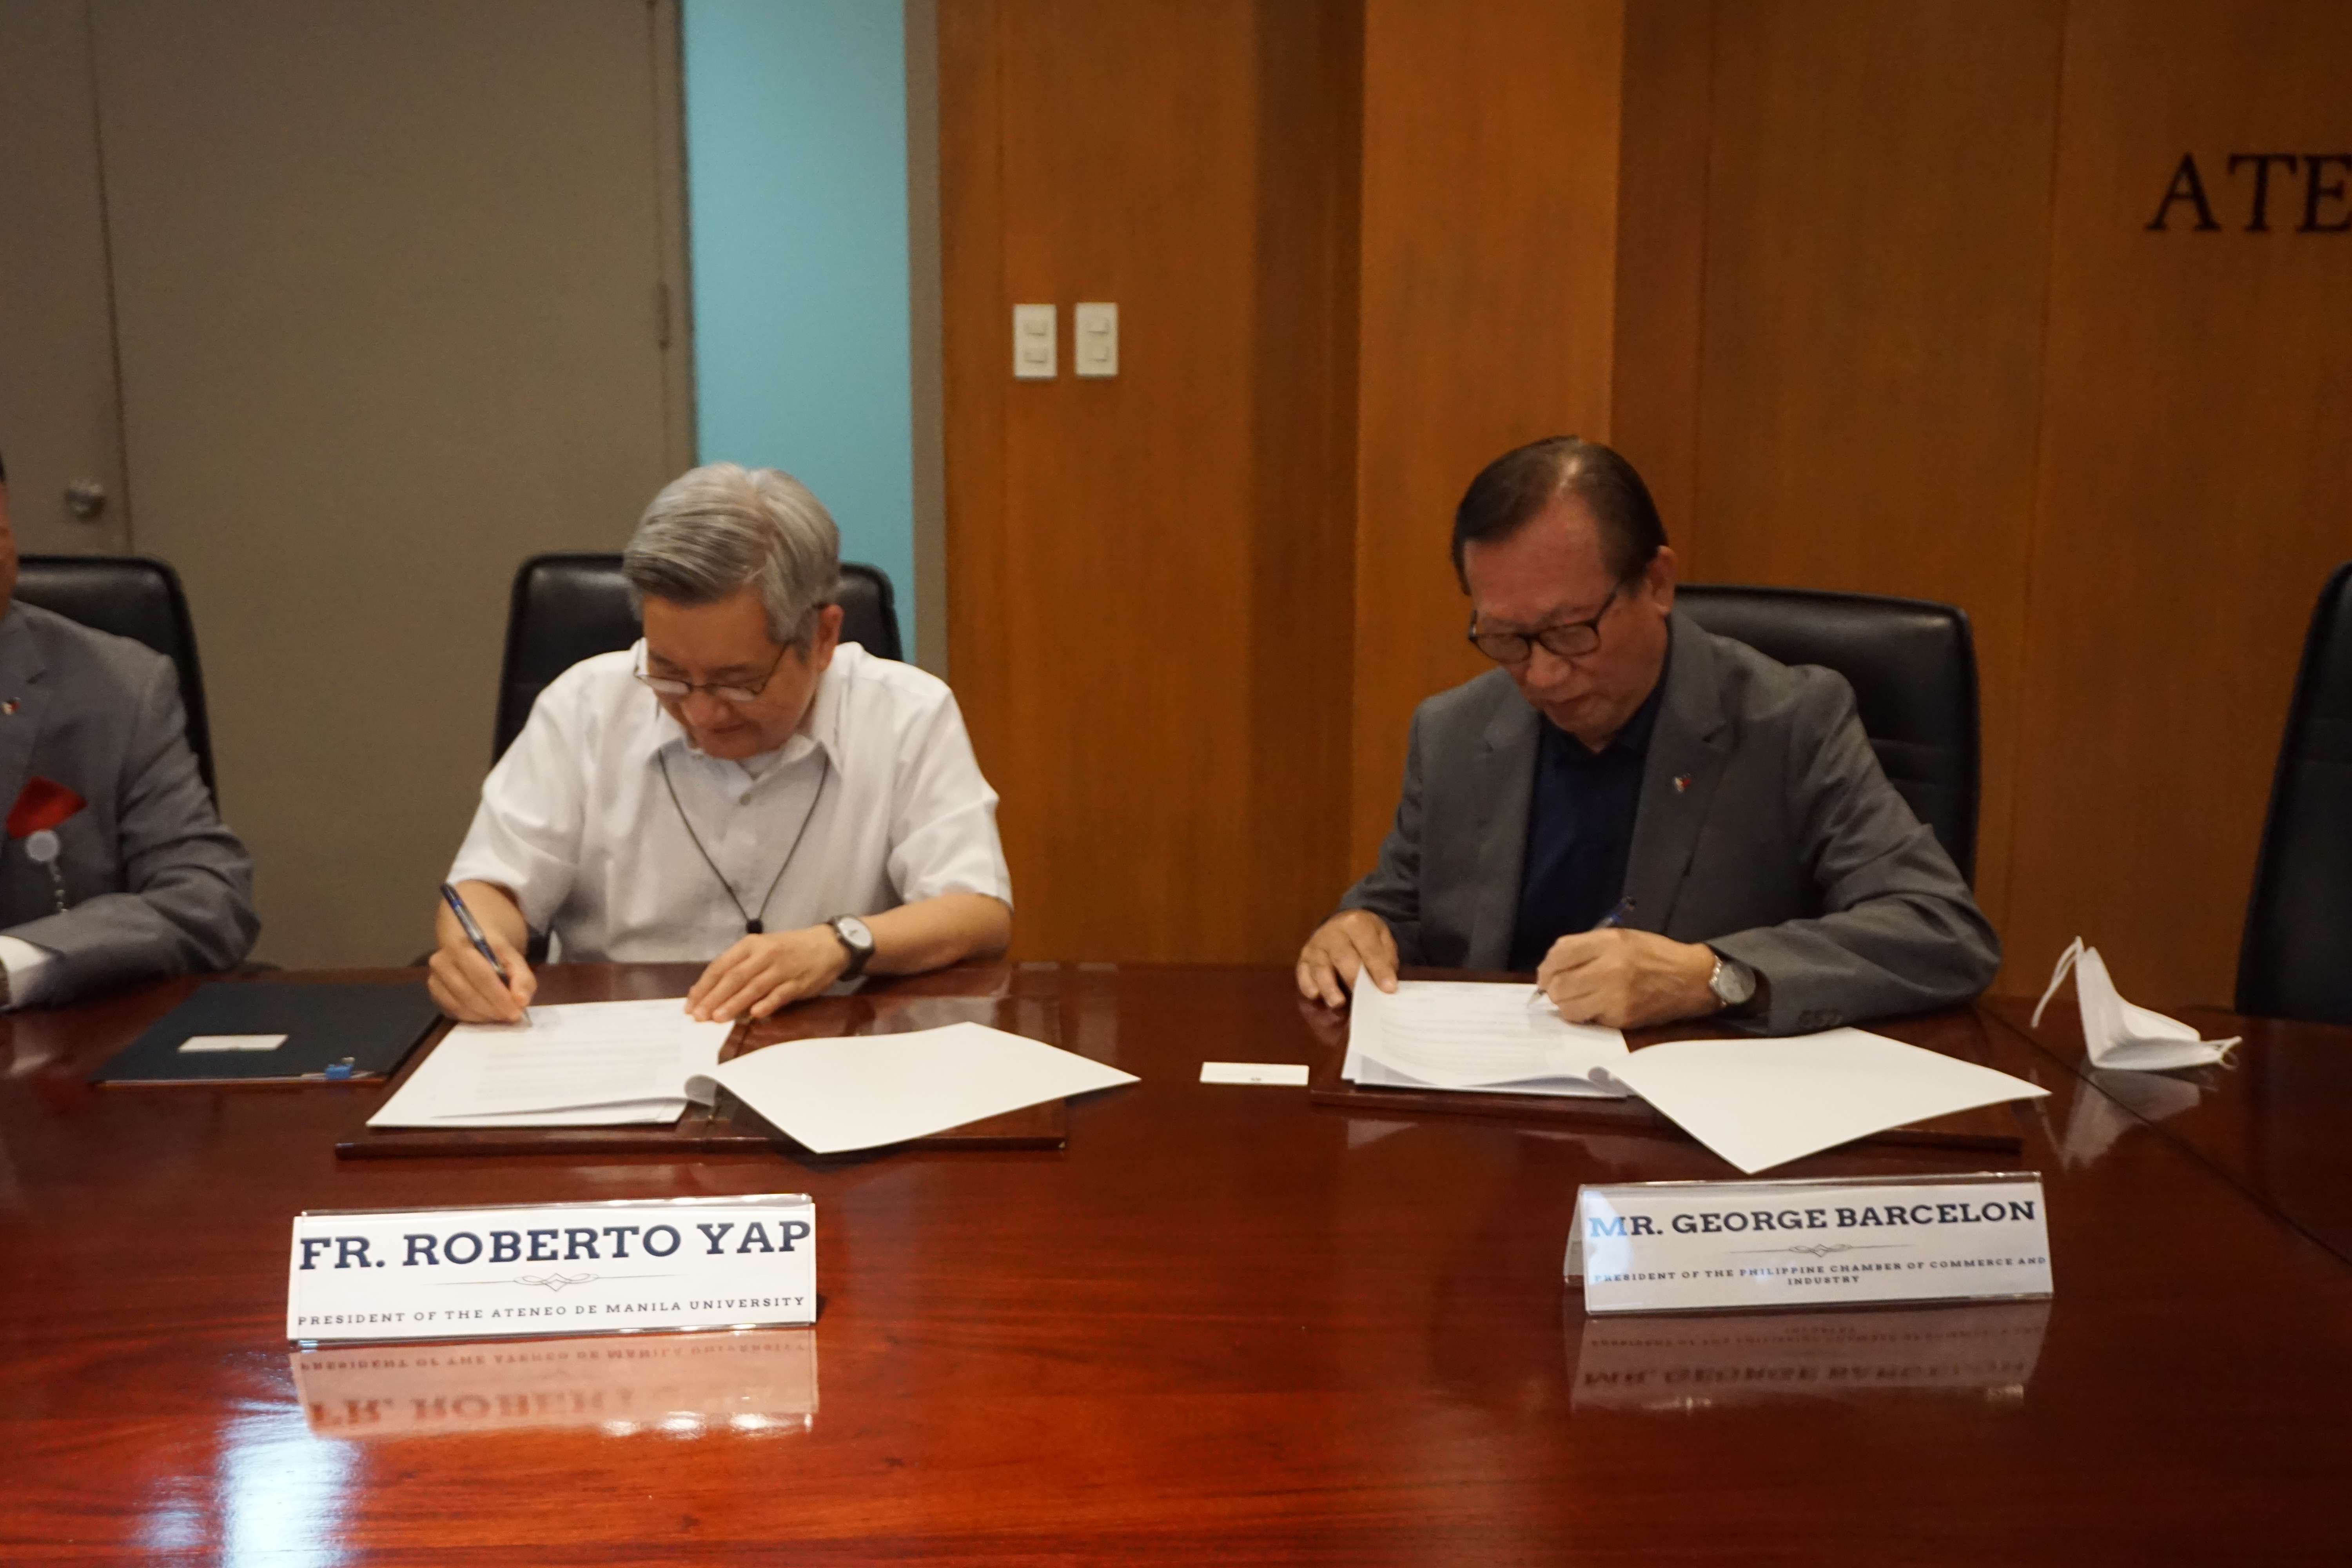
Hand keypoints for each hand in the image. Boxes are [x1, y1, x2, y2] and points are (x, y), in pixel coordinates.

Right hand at [427, 929, 536, 1023]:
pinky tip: (486, 1015)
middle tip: (511, 1017)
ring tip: (501, 1016)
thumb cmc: (493, 951)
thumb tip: (522, 1001)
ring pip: (459, 1006)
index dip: (500, 997)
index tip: (516, 1012)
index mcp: (460, 947)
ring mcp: (434, 979)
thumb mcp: (512, 957)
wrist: (471, 943)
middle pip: (468, 993)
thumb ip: (522, 977)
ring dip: (483, 1016)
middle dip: (492, 1009)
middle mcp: (441, 962)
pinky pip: (452, 1011)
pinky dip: (472, 1017)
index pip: (481, 977)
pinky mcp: (435, 993)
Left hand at [688, 926, 849, 1021]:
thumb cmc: (789, 949)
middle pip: (734, 978)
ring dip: (734, 1004)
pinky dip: (766, 1004)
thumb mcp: (761, 950)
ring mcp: (782, 968)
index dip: (704, 986)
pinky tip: (754, 1015)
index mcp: (751, 945)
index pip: (721, 966)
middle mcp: (764, 954)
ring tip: (718, 1019)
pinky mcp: (798, 982)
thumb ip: (739, 968)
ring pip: (753, 987)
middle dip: (714, 998)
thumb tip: (711, 993)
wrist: (828, 945)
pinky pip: (779, 995)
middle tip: (699, 1016)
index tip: (690, 1004)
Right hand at [1295, 909, 1398, 1006]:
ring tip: (1338, 1002)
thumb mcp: (1382, 938)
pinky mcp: (1304, 957)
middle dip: (1355, 980)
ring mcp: (1316, 945)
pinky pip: (1303, 972)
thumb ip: (1386, 959)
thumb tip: (1387, 985)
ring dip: (1328, 987)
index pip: (1369, 948)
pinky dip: (1308, 985)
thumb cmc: (1365, 936)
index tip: (1388, 989)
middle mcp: (1332, 932)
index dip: (1379, 970)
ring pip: (1320, 967)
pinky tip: (1315, 995)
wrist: (1342, 923)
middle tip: (1365, 999)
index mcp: (1356, 923)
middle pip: (1343, 958)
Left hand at [1536, 928, 1719, 1028]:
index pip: (1559, 954)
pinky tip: (1595, 1005)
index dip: (1546, 967)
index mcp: (1609, 943)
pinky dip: (1584, 1014)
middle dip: (1552, 988)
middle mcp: (1609, 969)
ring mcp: (1615, 996)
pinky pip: (1587, 1019)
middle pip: (1558, 984)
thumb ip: (1585, 947)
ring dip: (1565, 1004)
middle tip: (1557, 988)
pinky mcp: (1621, 1018)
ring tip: (1576, 997)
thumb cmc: (1655, 955)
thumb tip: (1552, 966)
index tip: (1545, 974)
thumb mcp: (1621, 937)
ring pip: (1567, 1007)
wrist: (1692, 978)